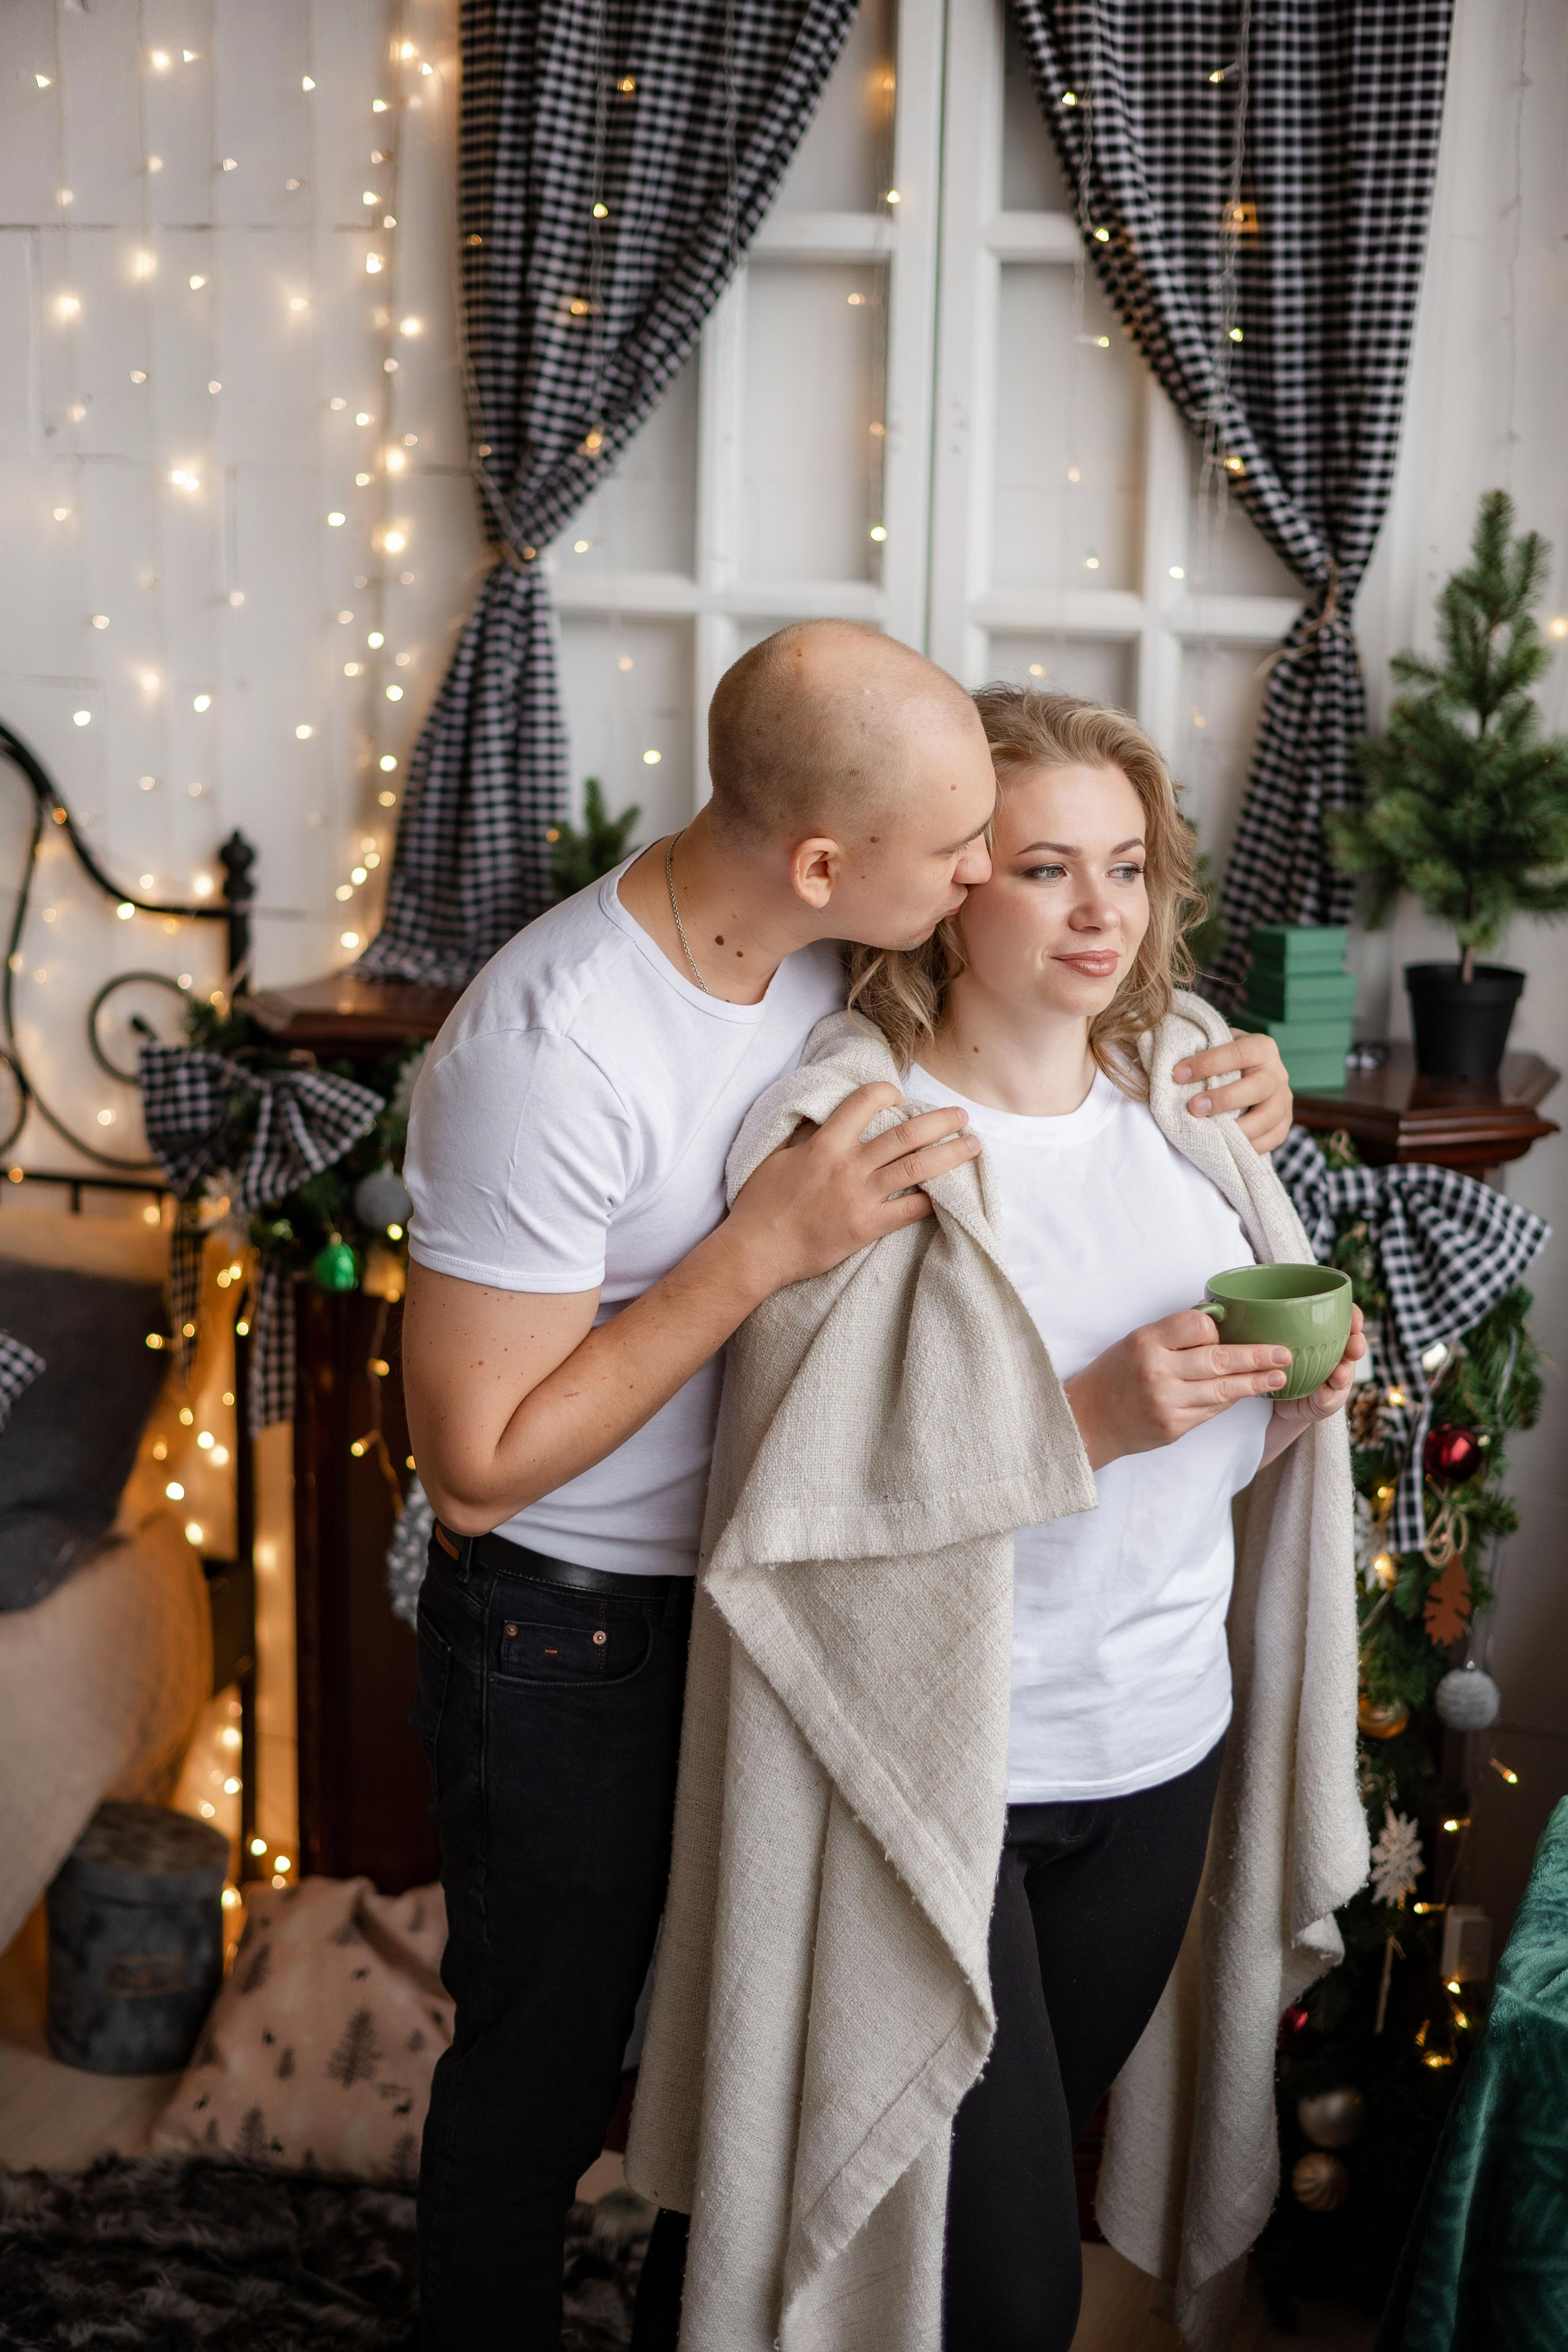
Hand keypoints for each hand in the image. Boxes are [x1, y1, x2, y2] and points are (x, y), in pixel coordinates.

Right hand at [725, 1082, 979, 1293]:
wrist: (757, 1250)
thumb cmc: (760, 1204)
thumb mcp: (775, 1157)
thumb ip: (802, 1135)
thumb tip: (818, 1116)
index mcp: (825, 1144)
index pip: (864, 1103)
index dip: (886, 1092)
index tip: (899, 1094)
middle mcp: (848, 1165)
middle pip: (905, 1134)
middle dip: (939, 1121)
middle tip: (962, 1116)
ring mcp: (861, 1197)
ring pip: (916, 1167)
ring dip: (949, 1154)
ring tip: (973, 1145)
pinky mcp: (867, 1226)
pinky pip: (909, 1210)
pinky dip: (932, 1200)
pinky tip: (950, 1194)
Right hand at [1064, 1310, 1291, 1470]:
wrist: (1086, 1421)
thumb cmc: (1114, 1375)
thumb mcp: (1136, 1341)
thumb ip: (1174, 1334)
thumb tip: (1220, 1325)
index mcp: (1146, 1341)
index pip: (1198, 1326)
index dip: (1219, 1328)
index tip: (1232, 1330)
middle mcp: (1157, 1371)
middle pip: (1219, 1359)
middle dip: (1257, 1356)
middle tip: (1284, 1353)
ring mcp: (1166, 1403)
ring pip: (1223, 1389)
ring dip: (1255, 1382)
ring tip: (1280, 1375)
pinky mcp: (1173, 1427)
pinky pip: (1212, 1411)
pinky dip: (1231, 1400)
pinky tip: (1248, 1392)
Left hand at [1173, 1032, 1292, 1151]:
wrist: (1250, 1073)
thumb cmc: (1223, 1060)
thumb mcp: (1215, 1046)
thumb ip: (1197, 1051)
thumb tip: (1157, 1072)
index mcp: (1262, 1047)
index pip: (1239, 1053)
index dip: (1208, 1063)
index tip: (1178, 1074)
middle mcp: (1277, 1073)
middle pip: (1257, 1087)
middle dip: (1224, 1099)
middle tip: (1194, 1107)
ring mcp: (1283, 1100)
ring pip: (1267, 1117)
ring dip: (1238, 1128)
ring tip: (1211, 1134)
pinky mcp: (1284, 1123)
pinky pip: (1273, 1139)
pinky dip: (1250, 1146)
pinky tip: (1227, 1147)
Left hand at [1259, 1306, 1366, 1464]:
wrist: (1275, 1399)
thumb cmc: (1270, 1360)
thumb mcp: (1265, 1338)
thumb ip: (1256, 1322)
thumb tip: (1217, 1305)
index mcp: (1324, 1333)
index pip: (1346, 1318)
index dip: (1354, 1316)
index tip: (1353, 1318)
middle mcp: (1334, 1353)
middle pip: (1353, 1343)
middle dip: (1357, 1343)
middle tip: (1353, 1345)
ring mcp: (1333, 1377)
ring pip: (1347, 1370)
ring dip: (1346, 1371)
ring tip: (1339, 1373)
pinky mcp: (1326, 1399)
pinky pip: (1331, 1397)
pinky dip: (1328, 1394)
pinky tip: (1323, 1390)